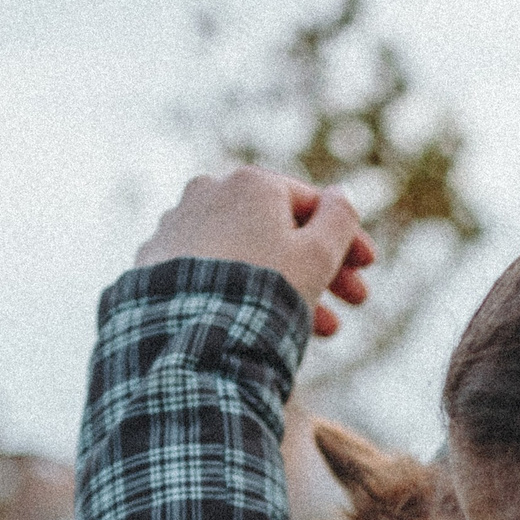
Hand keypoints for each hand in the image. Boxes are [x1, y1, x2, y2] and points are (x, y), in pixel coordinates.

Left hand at [134, 168, 377, 337]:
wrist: (194, 336)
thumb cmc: (265, 292)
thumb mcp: (318, 256)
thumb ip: (339, 219)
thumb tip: (341, 194)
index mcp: (251, 183)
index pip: (311, 204)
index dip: (347, 239)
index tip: (367, 271)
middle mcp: (207, 192)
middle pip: (276, 230)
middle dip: (319, 269)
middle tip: (352, 304)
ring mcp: (175, 226)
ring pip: (245, 254)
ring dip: (284, 286)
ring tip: (316, 332)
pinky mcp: (152, 263)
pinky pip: (211, 273)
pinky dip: (240, 292)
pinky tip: (260, 323)